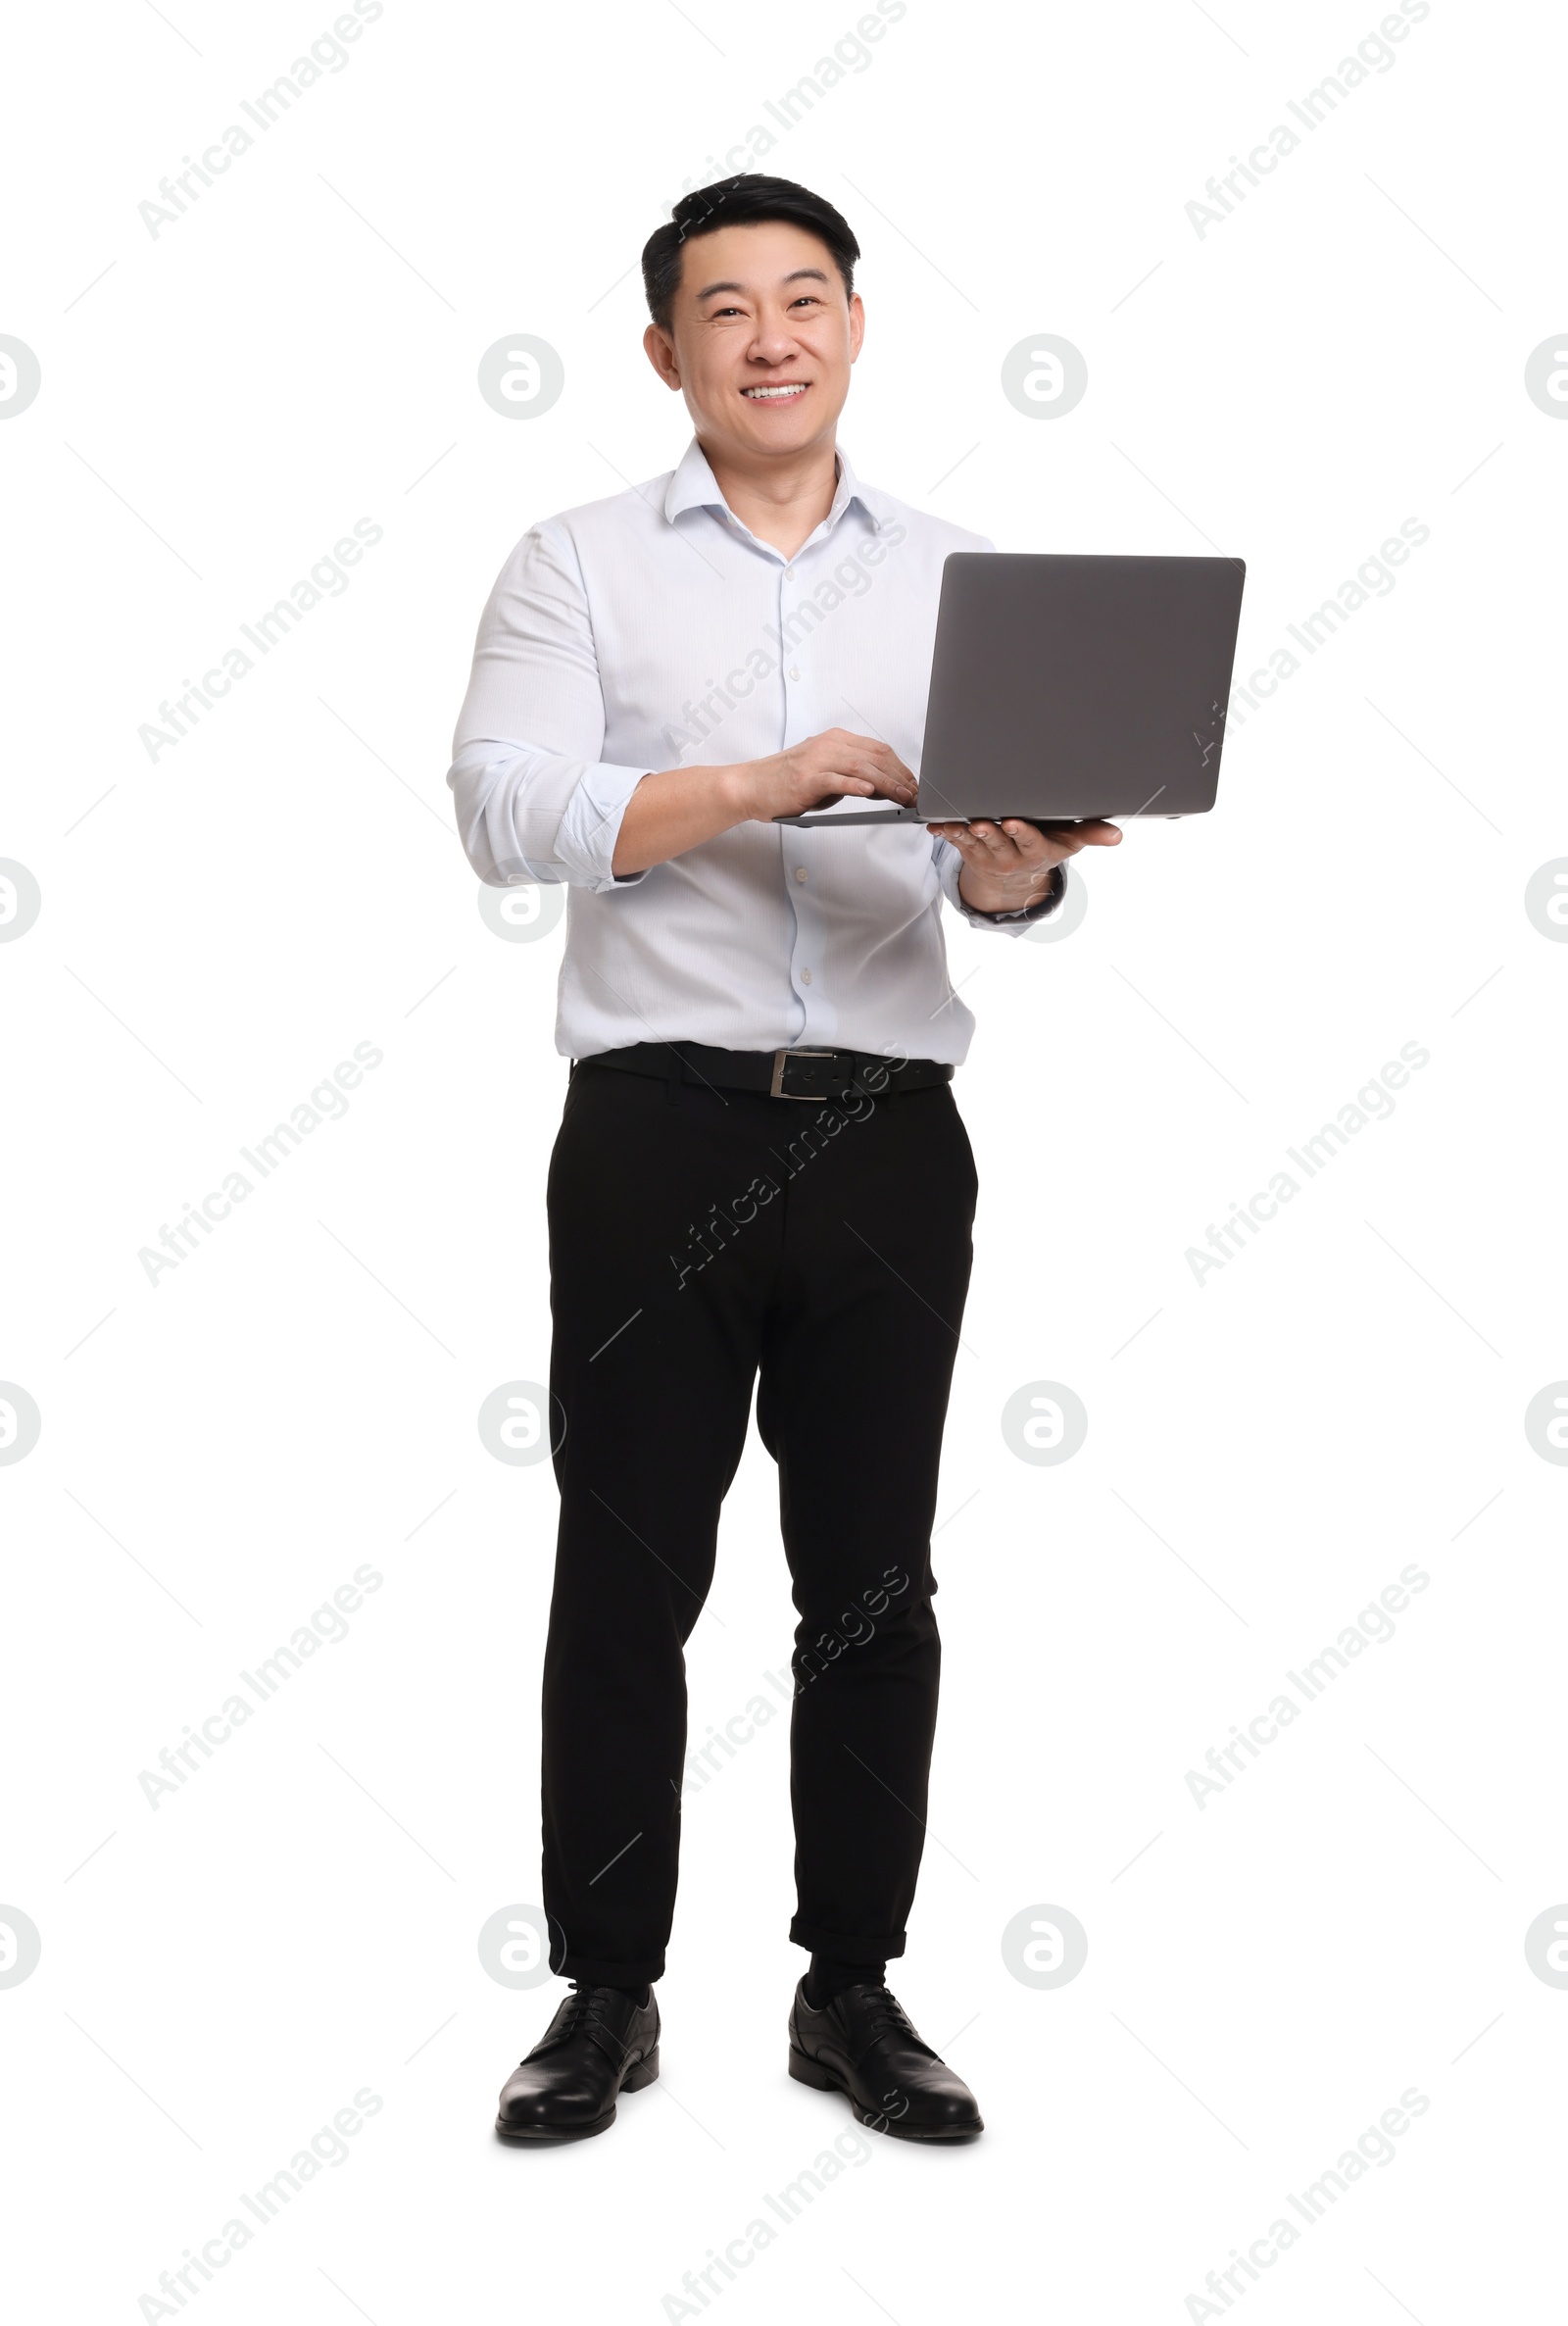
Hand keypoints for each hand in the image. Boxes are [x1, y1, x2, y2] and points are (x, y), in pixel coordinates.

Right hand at [729, 727, 916, 821]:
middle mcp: (828, 745)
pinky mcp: (806, 779)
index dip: (900, 766)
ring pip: (861, 767)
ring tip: (902, 796)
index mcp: (834, 740)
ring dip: (887, 783)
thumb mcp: (823, 773)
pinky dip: (856, 785)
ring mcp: (817, 760)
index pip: (877, 749)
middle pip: (874, 756)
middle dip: (899, 776)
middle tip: (915, 793)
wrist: (750, 787)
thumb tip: (880, 787)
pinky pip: (836, 780)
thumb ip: (850, 775)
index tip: (913, 782)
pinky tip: (871, 792)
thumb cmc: (785, 782)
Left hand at [925, 816, 1122, 914]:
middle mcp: (1011, 856)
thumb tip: (1116, 836)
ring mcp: (988, 856)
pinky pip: (957, 842)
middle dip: (989, 833)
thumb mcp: (1069, 843)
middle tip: (981, 823)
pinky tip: (938, 824)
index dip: (1021, 834)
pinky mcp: (970, 851)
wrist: (1017, 878)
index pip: (1029, 842)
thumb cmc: (1046, 848)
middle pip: (998, 843)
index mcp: (1035, 852)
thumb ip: (1090, 834)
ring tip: (957, 823)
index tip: (1014, 823)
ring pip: (975, 843)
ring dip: (965, 833)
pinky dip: (947, 833)